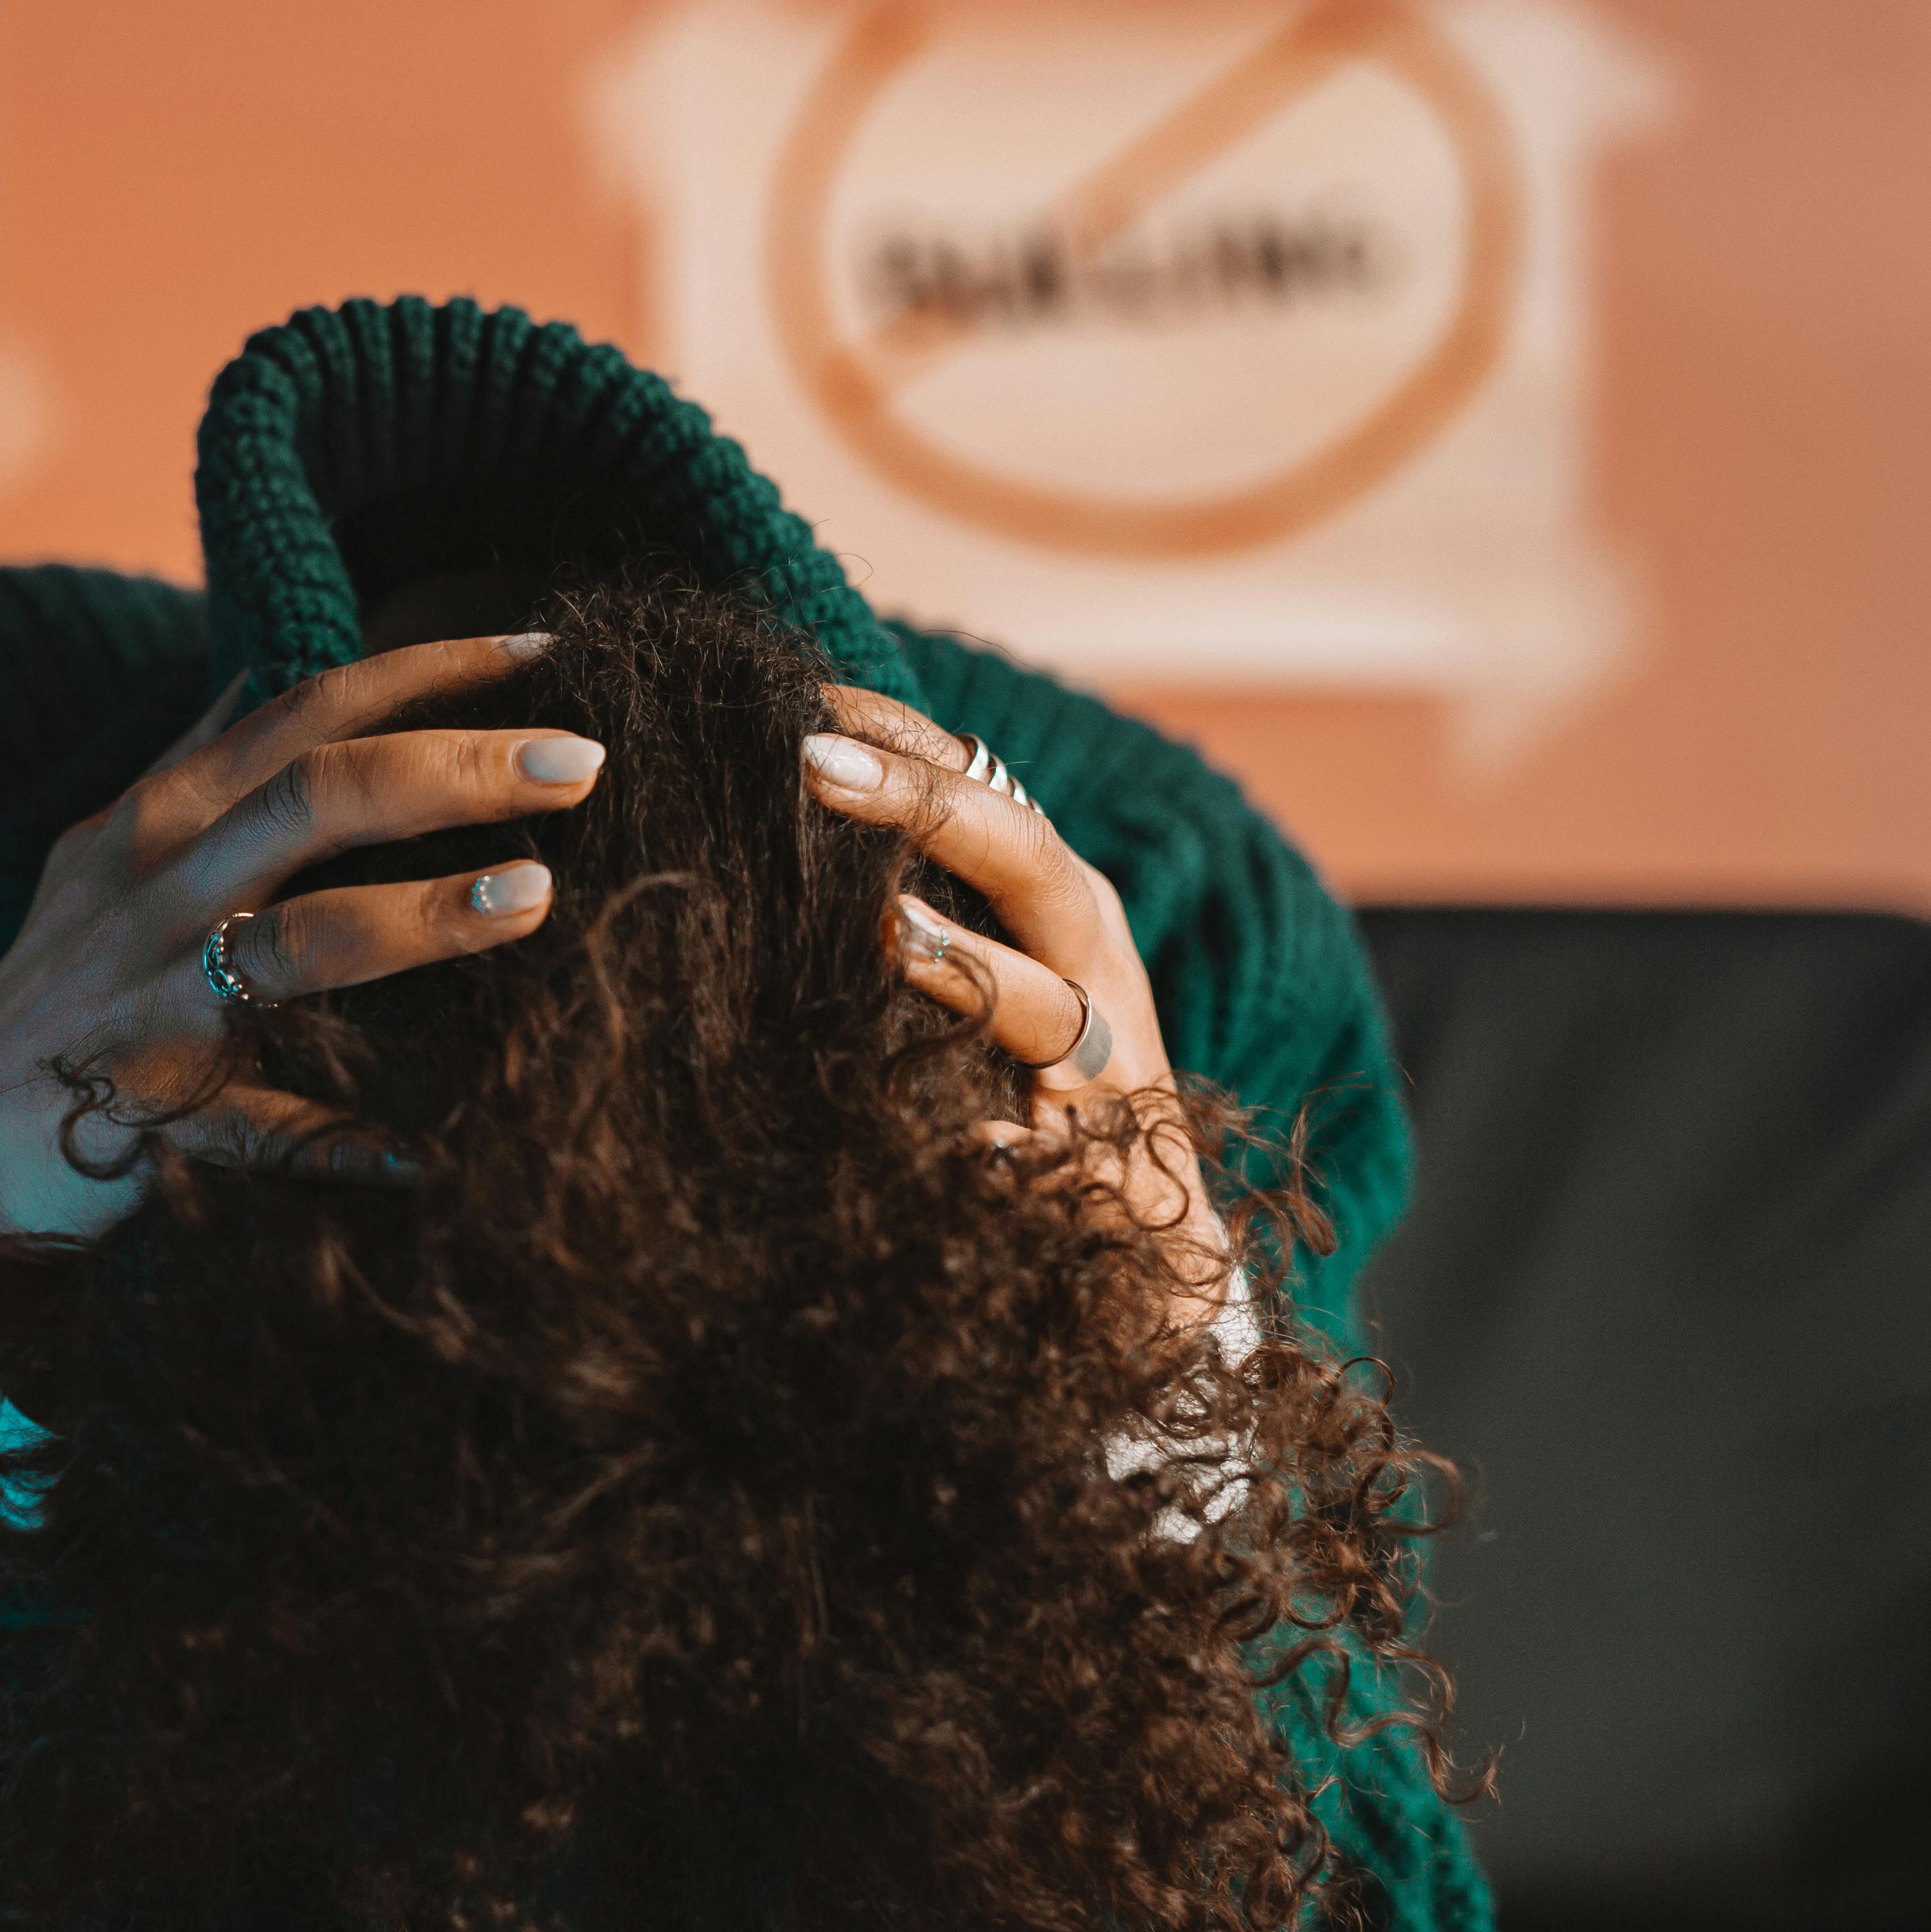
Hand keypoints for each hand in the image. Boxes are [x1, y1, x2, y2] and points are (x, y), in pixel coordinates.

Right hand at [0, 636, 604, 1252]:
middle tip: (583, 760)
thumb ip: (193, 766)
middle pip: (320, 795)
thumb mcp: (104, 857)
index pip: (309, 709)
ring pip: (302, 941)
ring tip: (533, 897)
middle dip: (457, 768)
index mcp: (164, 820)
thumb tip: (263, 674)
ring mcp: (155, 1004)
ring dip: (424, 915)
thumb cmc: (54, 990)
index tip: (548, 651)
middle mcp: (160, 892)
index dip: (431, 671)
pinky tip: (428, 1157)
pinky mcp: (151, 1117)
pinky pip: (261, 1132)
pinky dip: (342, 1145)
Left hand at [796, 689, 1226, 1300]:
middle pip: (1022, 855)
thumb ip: (906, 895)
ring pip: (1049, 998)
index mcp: (1052, 895)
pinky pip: (1059, 1153)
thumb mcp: (975, 963)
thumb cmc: (1032, 1077)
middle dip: (921, 804)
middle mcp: (1090, 955)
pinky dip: (1012, 1147)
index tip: (795, 691)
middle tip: (810, 762)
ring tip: (889, 932)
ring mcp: (1110, 1060)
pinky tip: (972, 1141)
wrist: (1150, 1240)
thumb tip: (780, 816)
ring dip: (968, 965)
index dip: (893, 732)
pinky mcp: (1110, 1163)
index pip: (978, 782)